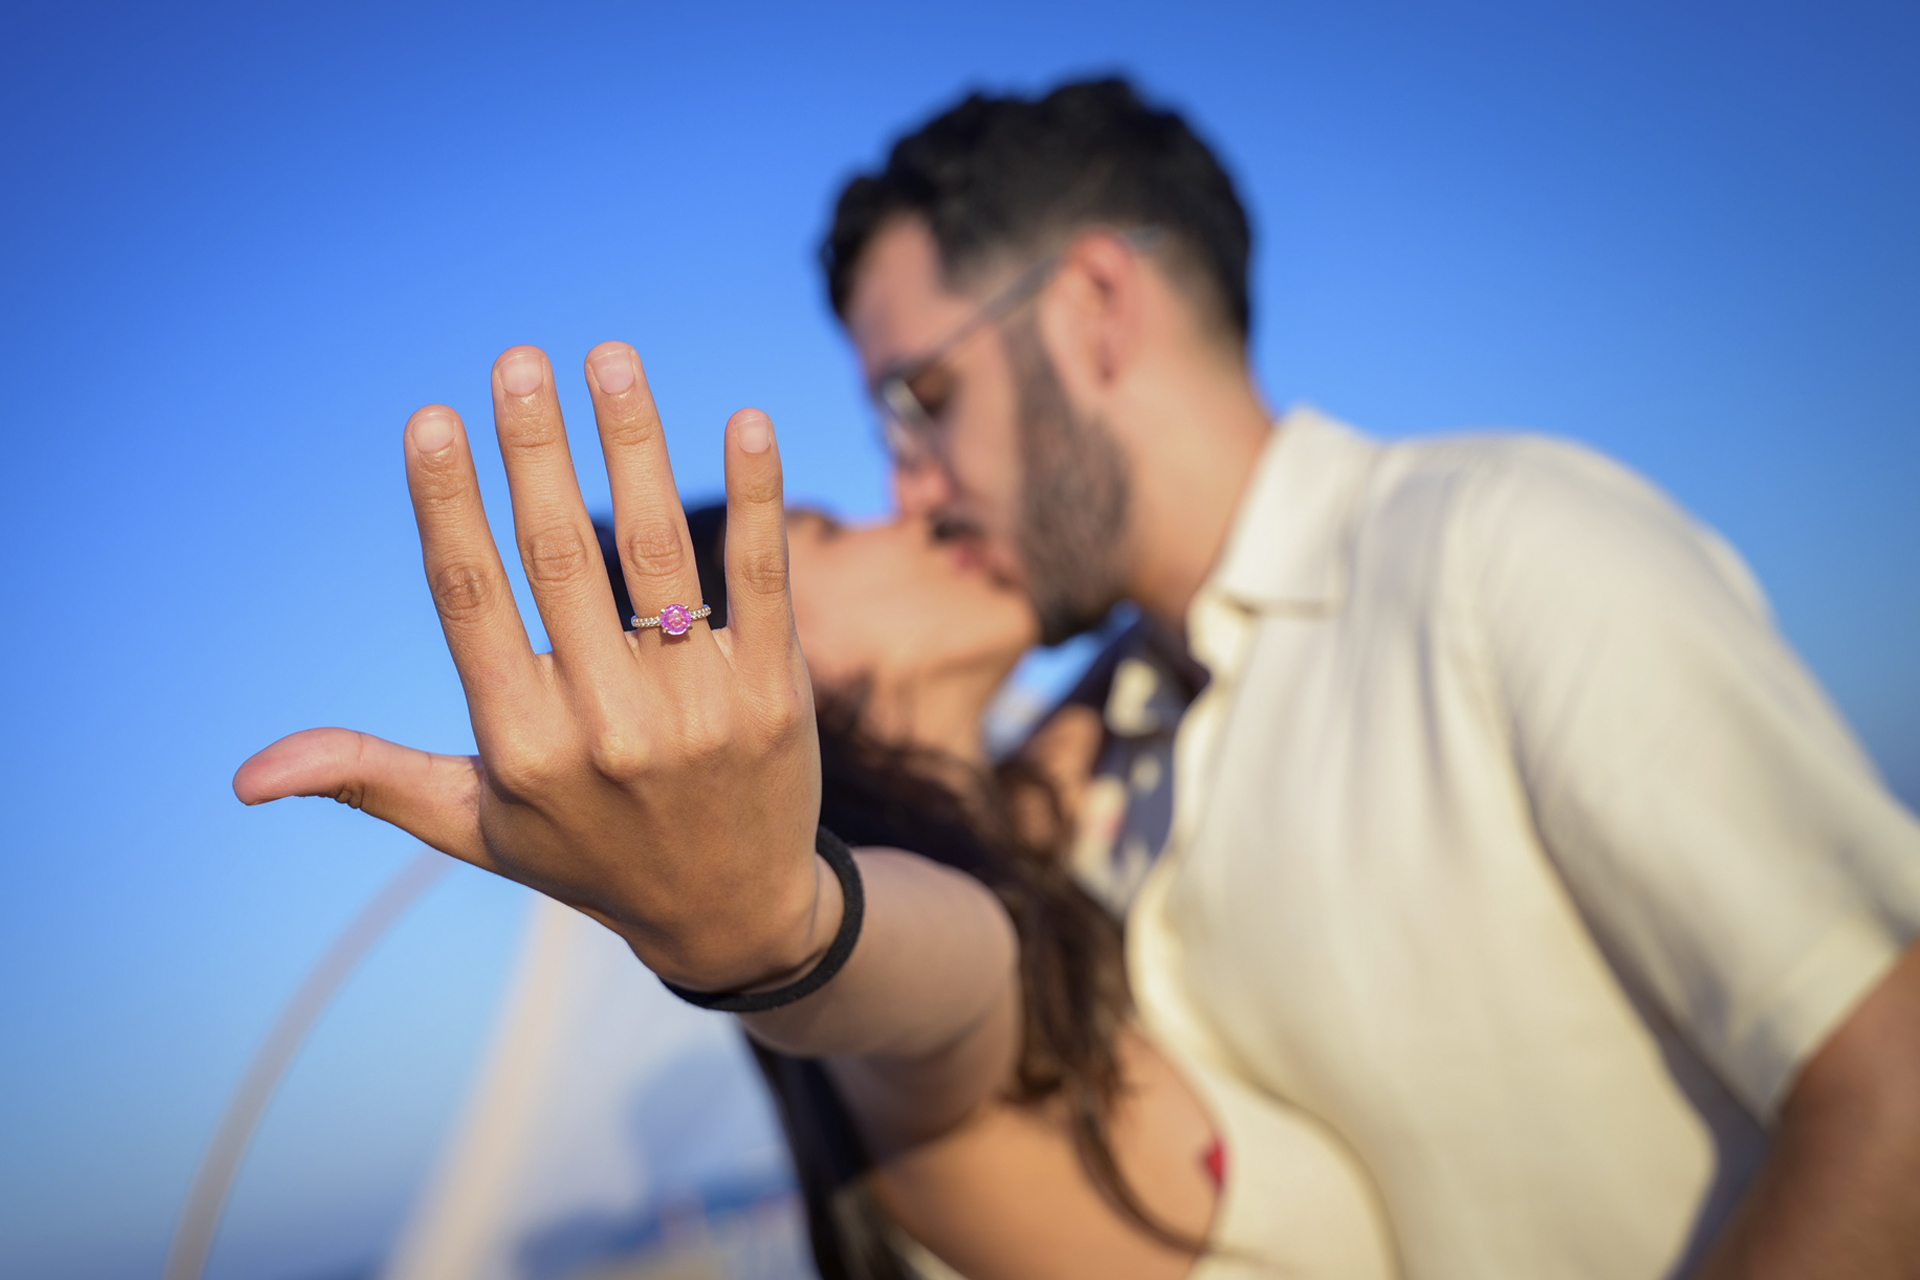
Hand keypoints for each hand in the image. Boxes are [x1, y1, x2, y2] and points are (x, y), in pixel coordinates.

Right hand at [234, 344, 827, 991]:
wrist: (732, 918)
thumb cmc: (587, 855)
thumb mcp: (474, 826)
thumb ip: (372, 778)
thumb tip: (247, 775)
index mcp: (521, 745)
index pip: (471, 602)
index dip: (448, 506)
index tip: (432, 419)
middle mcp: (606, 726)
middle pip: (560, 560)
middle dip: (537, 451)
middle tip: (520, 361)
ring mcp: (698, 709)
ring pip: (656, 554)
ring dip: (634, 445)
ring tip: (610, 359)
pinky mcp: (774, 694)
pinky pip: (761, 582)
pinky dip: (754, 501)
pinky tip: (746, 425)